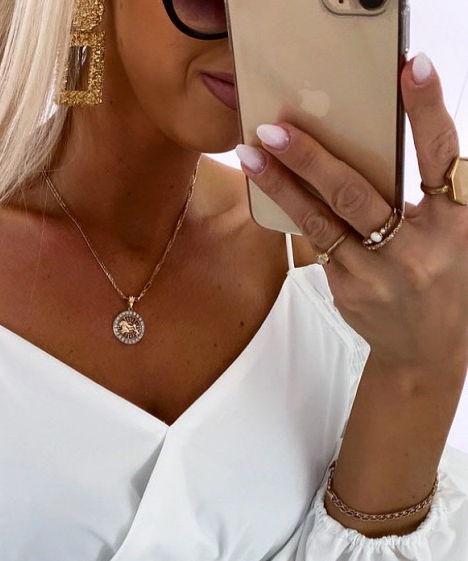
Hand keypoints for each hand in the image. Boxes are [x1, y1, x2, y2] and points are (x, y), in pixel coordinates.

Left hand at [236, 50, 467, 386]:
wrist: (424, 350)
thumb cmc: (439, 274)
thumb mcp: (450, 230)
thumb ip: (421, 192)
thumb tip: (369, 140)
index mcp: (454, 221)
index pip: (440, 155)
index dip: (427, 110)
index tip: (409, 69)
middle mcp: (416, 248)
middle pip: (359, 193)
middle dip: (313, 158)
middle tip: (277, 129)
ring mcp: (376, 273)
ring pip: (323, 221)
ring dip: (283, 185)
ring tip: (252, 154)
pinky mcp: (347, 289)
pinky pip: (316, 243)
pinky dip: (293, 212)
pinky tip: (267, 189)